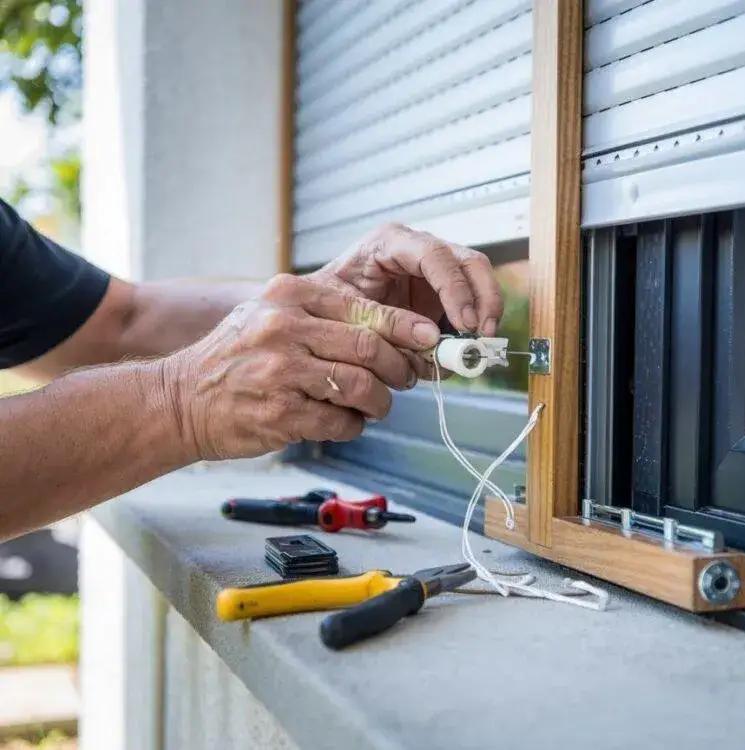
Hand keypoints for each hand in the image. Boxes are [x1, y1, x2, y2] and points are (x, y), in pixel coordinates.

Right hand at [162, 273, 442, 460]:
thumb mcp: (272, 315)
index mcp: (289, 295)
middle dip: (401, 368)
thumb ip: (327, 315)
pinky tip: (345, 422)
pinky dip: (354, 426)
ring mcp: (280, 372)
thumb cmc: (236, 358)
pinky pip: (342, 422)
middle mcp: (284, 328)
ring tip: (375, 405)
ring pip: (363, 387)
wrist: (180, 400)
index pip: (365, 309)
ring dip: (381, 402)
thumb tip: (397, 329)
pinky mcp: (280, 414)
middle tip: (406, 378)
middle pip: (371, 349)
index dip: (406, 327)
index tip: (430, 339)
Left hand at [311, 222, 504, 378]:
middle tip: (483, 334)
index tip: (465, 323)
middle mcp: (418, 250)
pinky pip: (468, 307)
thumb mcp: (344, 311)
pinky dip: (470, 331)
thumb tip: (433, 343)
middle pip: (469, 262)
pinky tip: (460, 352)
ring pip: (477, 281)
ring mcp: (433, 272)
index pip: (435, 255)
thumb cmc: (323, 303)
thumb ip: (386, 325)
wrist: (316, 310)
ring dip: (484, 315)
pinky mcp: (440, 295)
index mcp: (390, 242)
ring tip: (474, 348)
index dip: (455, 289)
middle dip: (484, 298)